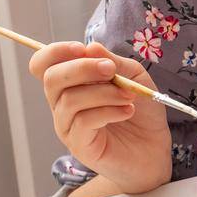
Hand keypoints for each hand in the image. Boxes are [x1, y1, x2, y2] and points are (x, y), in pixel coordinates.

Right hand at [28, 41, 172, 190]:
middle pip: (51, 78)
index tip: (82, 48)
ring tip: (129, 96)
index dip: (55, 51)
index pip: (43, 64)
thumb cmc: (141, 111)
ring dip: (104, 92)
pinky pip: (82, 122)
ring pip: (70, 100)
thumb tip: (90, 47)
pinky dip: (108, 111)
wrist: (154, 148)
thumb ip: (113, 62)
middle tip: (111, 70)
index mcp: (71, 84)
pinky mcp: (78, 145)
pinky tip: (126, 111)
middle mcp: (62, 104)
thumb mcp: (133, 77)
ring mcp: (67, 126)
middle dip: (82, 68)